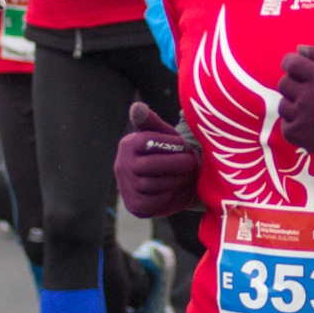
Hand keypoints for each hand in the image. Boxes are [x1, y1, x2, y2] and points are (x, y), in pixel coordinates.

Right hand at [114, 102, 201, 217]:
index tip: (184, 146)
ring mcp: (126, 187)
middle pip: (150, 166)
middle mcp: (122, 165)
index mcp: (128, 144)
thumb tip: (137, 107)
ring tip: (184, 174)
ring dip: (174, 179)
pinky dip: (167, 195)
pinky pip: (153, 202)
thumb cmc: (168, 154)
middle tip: (191, 162)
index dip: (169, 144)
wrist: (169, 183)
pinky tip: (174, 188)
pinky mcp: (134, 205)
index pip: (146, 142)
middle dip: (175, 164)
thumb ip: (153, 121)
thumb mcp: (164, 136)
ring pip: (152, 185)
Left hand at [277, 45, 313, 175]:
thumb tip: (300, 49)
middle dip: (295, 81)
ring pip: (283, 105)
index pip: (291, 64)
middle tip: (312, 88)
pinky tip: (311, 122)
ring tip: (313, 106)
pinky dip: (294, 123)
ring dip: (294, 102)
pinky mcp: (303, 140)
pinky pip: (286, 126)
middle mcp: (310, 100)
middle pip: (284, 83)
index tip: (300, 66)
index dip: (293, 62)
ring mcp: (304, 122)